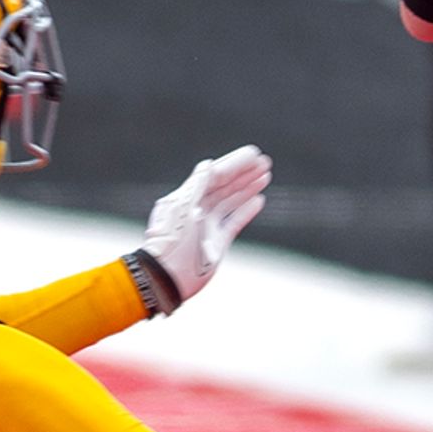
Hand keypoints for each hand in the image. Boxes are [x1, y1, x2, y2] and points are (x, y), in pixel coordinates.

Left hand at [143, 147, 271, 303]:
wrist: (166, 278)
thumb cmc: (171, 242)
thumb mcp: (182, 210)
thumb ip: (197, 186)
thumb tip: (209, 164)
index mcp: (187, 198)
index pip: (214, 175)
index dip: (233, 163)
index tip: (253, 153)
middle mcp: (198, 209)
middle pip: (224, 185)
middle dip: (244, 172)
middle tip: (264, 161)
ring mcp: (207, 226)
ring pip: (230, 201)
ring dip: (247, 188)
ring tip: (265, 176)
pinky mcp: (216, 242)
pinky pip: (233, 222)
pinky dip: (245, 211)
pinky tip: (258, 200)